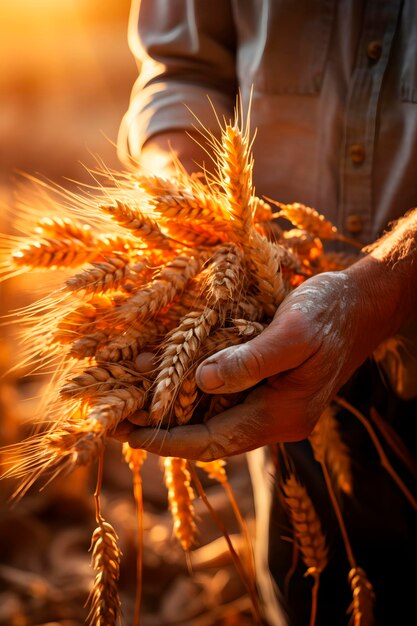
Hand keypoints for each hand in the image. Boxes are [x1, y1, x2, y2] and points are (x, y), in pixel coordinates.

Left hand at [127, 259, 398, 459]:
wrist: (359, 302)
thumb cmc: (330, 313)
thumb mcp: (293, 334)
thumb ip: (251, 361)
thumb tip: (202, 380)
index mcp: (281, 416)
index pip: (213, 441)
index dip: (168, 441)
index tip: (127, 436)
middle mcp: (270, 415)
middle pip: (205, 430)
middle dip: (160, 424)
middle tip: (113, 417)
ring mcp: (268, 398)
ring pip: (209, 409)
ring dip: (170, 400)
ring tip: (126, 390)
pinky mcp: (264, 378)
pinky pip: (221, 387)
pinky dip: (189, 379)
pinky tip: (163, 365)